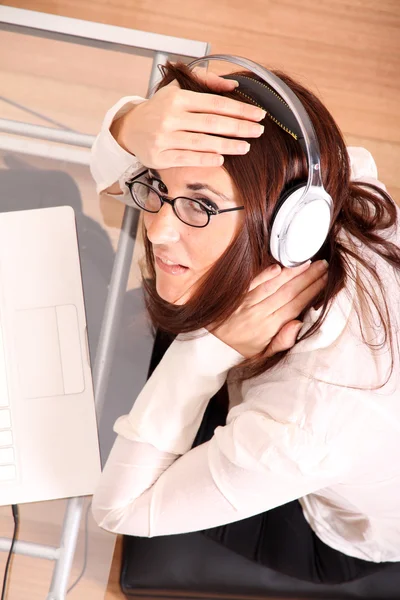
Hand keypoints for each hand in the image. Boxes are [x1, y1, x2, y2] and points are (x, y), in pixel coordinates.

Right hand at [114, 67, 265, 168]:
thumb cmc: (159, 109)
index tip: (258, 114)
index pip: (214, 104)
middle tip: (259, 131)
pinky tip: (221, 159)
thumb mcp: (177, 89)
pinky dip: (205, 159)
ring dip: (227, 145)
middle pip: (211, 123)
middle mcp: (170, 117)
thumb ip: (205, 83)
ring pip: (201, 142)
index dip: (239, 109)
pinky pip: (187, 158)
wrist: (129, 129)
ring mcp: (164, 138)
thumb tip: (233, 86)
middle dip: (239, 127)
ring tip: (245, 147)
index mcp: (178, 98)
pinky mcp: (160, 157)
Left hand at [208, 260, 328, 358]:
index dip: (312, 291)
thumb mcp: (264, 354)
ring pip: (273, 285)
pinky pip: (253, 283)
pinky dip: (266, 275)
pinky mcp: (236, 296)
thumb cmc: (242, 350)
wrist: (212, 347)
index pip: (295, 306)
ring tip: (307, 262)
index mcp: (269, 328)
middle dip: (308, 277)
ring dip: (292, 273)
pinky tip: (279, 267)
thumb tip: (299, 324)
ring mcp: (246, 303)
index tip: (325, 280)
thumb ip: (282, 341)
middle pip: (288, 292)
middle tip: (323, 265)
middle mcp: (259, 314)